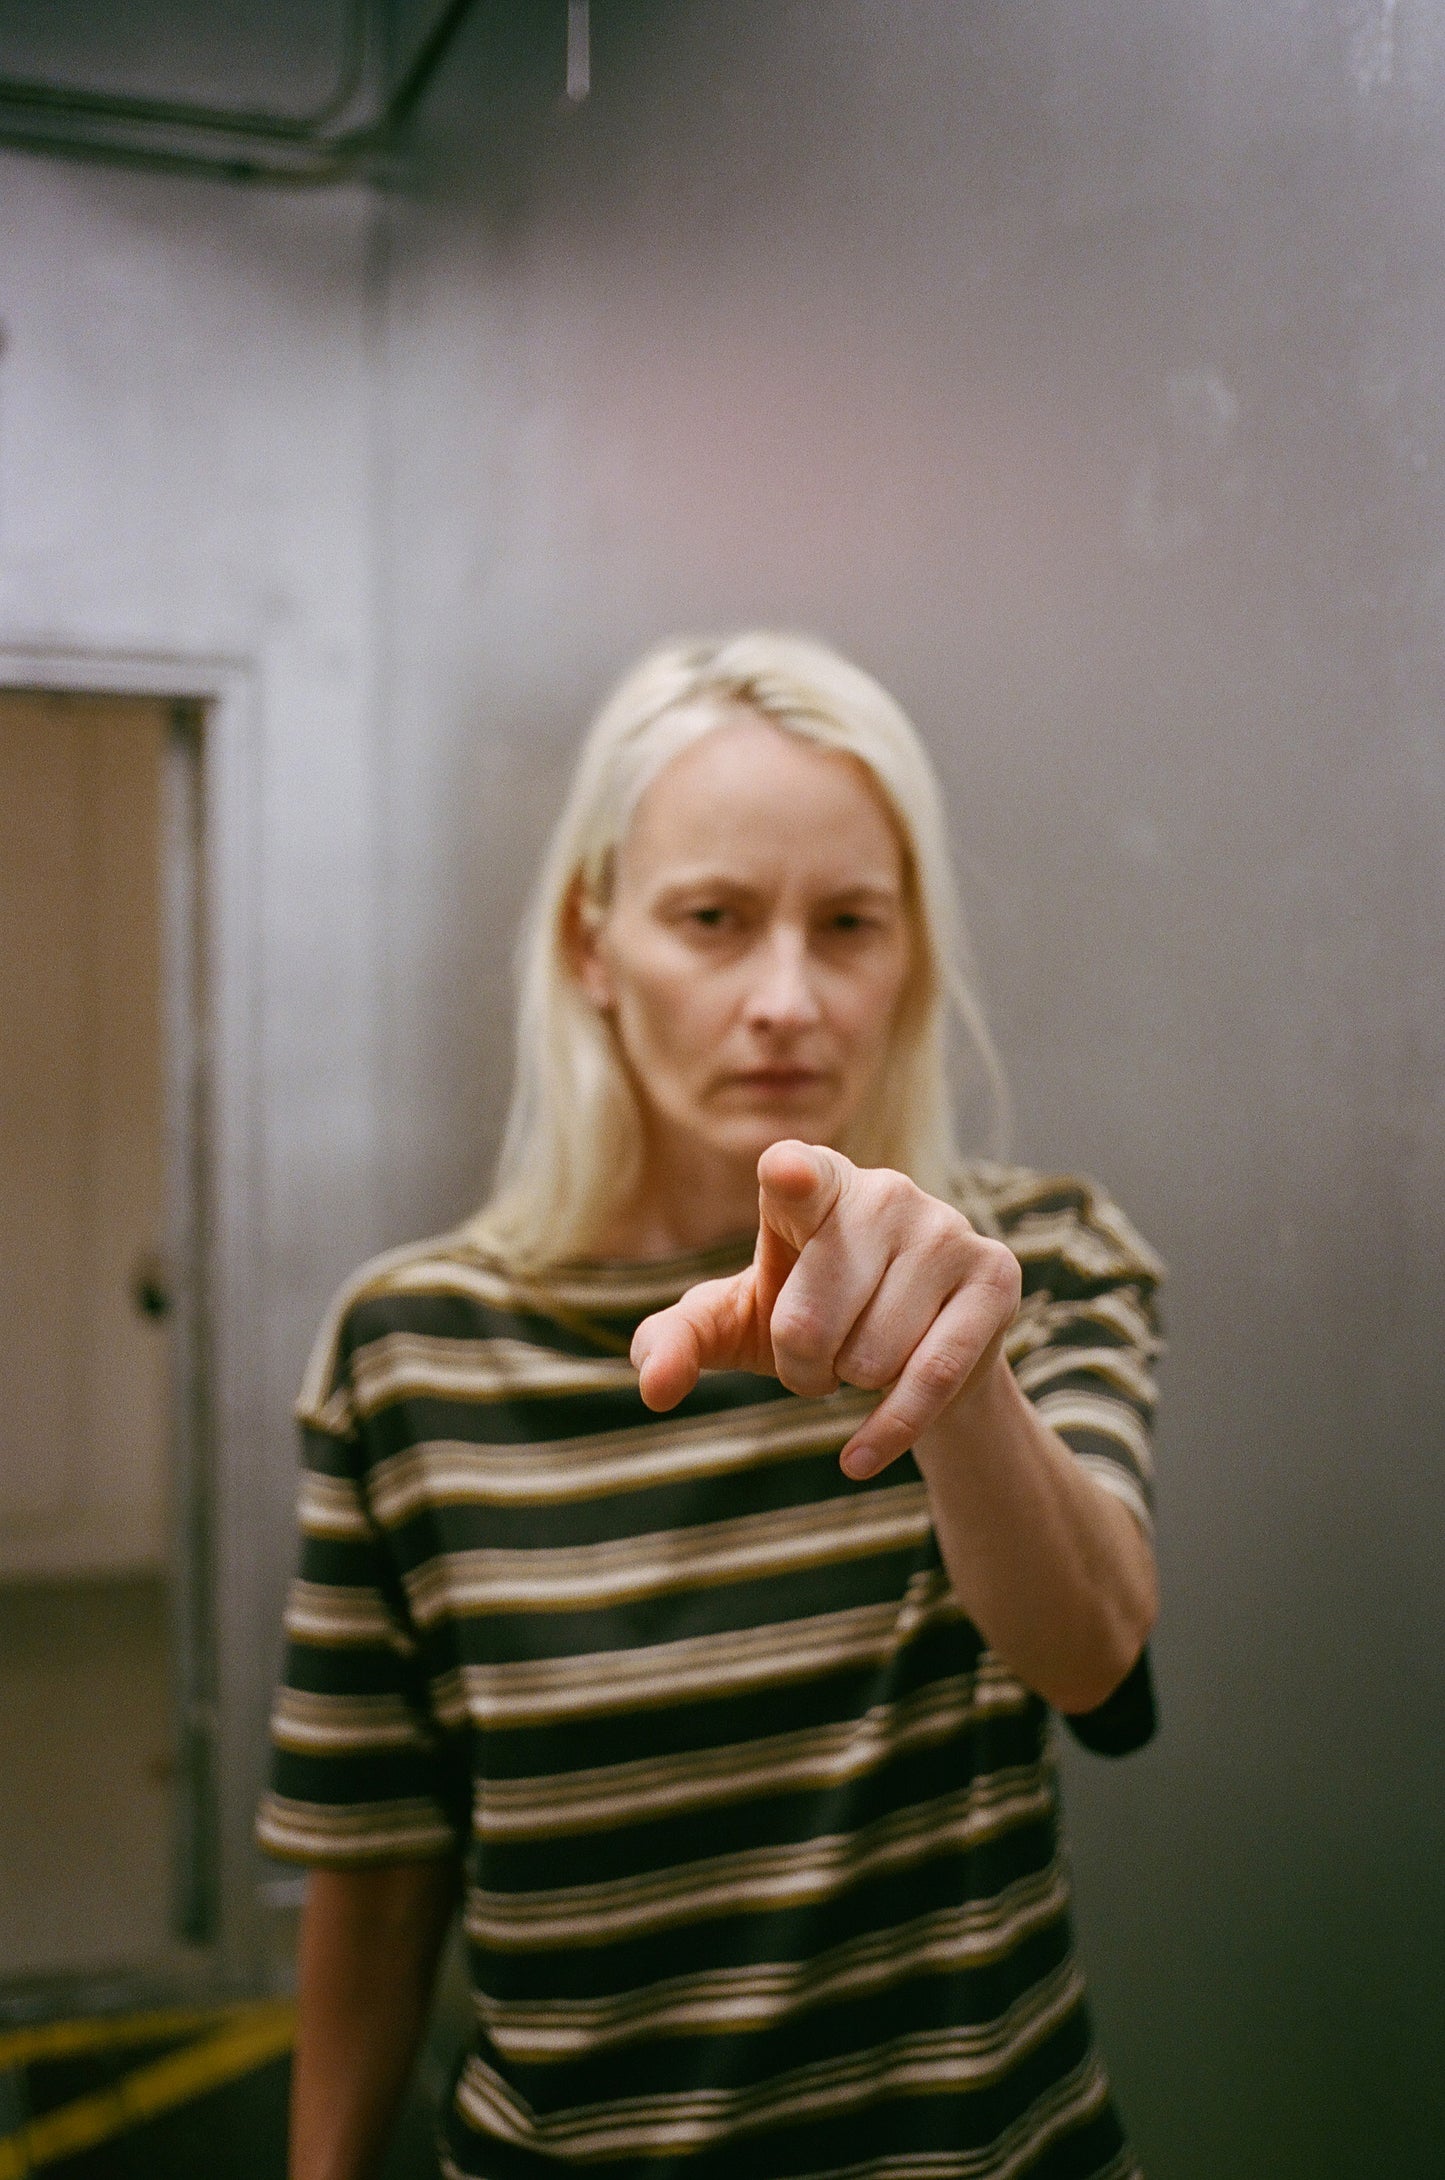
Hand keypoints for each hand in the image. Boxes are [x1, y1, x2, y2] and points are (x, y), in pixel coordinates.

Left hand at [631, 1141, 1022, 1479]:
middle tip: (816, 1358)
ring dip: (852, 1384)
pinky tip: (859, 1455)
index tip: (785, 1174)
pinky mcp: (994, 1276)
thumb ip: (676, 1340)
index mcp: (813, 1184)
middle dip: (800, 1366)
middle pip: (810, 1318)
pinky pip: (932, 1375)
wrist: (909, 1351)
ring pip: (871, 1354)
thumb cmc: (804, 1318)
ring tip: (862, 1359)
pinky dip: (888, 1429)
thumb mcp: (732, 1325)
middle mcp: (883, 1192)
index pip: (796, 1176)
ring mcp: (945, 1230)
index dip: (790, 1177)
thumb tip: (654, 1385)